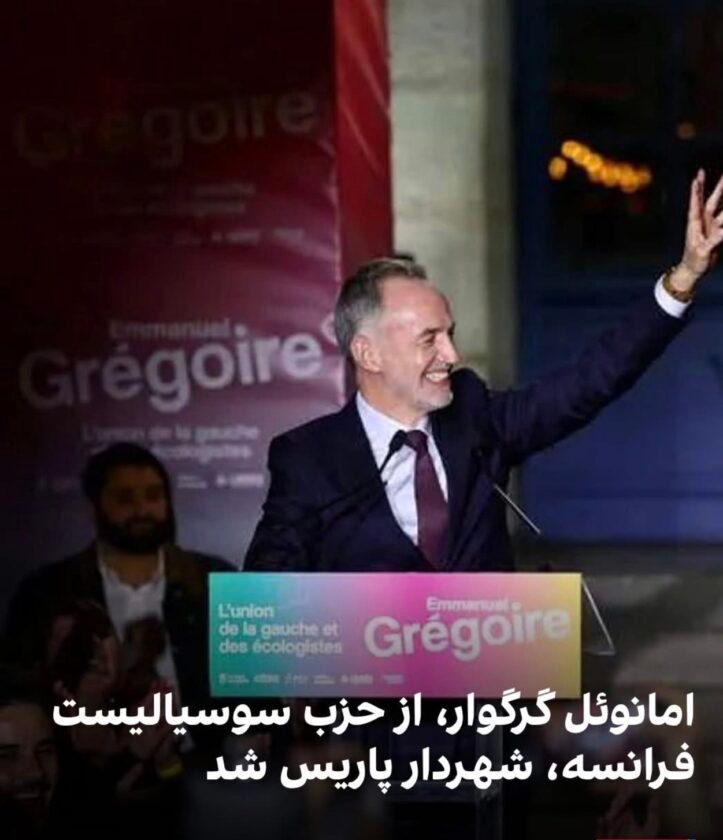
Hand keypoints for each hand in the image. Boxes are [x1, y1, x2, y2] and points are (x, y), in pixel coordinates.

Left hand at [674, 170, 722, 292]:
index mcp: (695, 224)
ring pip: (719, 206)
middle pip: (711, 200)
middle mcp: (702, 221)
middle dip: (716, 187)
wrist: (693, 269)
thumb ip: (714, 240)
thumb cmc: (694, 261)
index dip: (697, 190)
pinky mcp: (716, 231)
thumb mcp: (703, 251)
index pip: (696, 204)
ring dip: (722, 195)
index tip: (697, 177)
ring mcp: (710, 225)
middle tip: (721, 174)